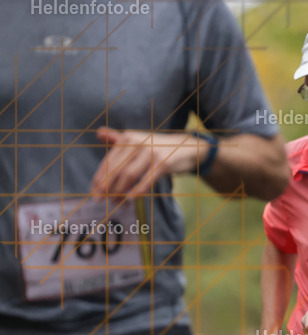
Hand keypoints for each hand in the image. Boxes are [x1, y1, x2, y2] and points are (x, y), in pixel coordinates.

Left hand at [91, 127, 207, 197]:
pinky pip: (147, 180)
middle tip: (99, 200)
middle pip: (116, 169)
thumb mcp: (139, 141)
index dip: (99, 178)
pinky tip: (130, 199)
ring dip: (119, 191)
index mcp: (128, 138)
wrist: (188, 147)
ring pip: (129, 175)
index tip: (93, 191)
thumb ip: (118, 139)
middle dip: (106, 187)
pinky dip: (137, 191)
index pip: (108, 161)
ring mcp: (151, 152)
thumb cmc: (159, 148)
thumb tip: (98, 133)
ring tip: (115, 202)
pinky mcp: (164, 162)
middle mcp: (137, 143)